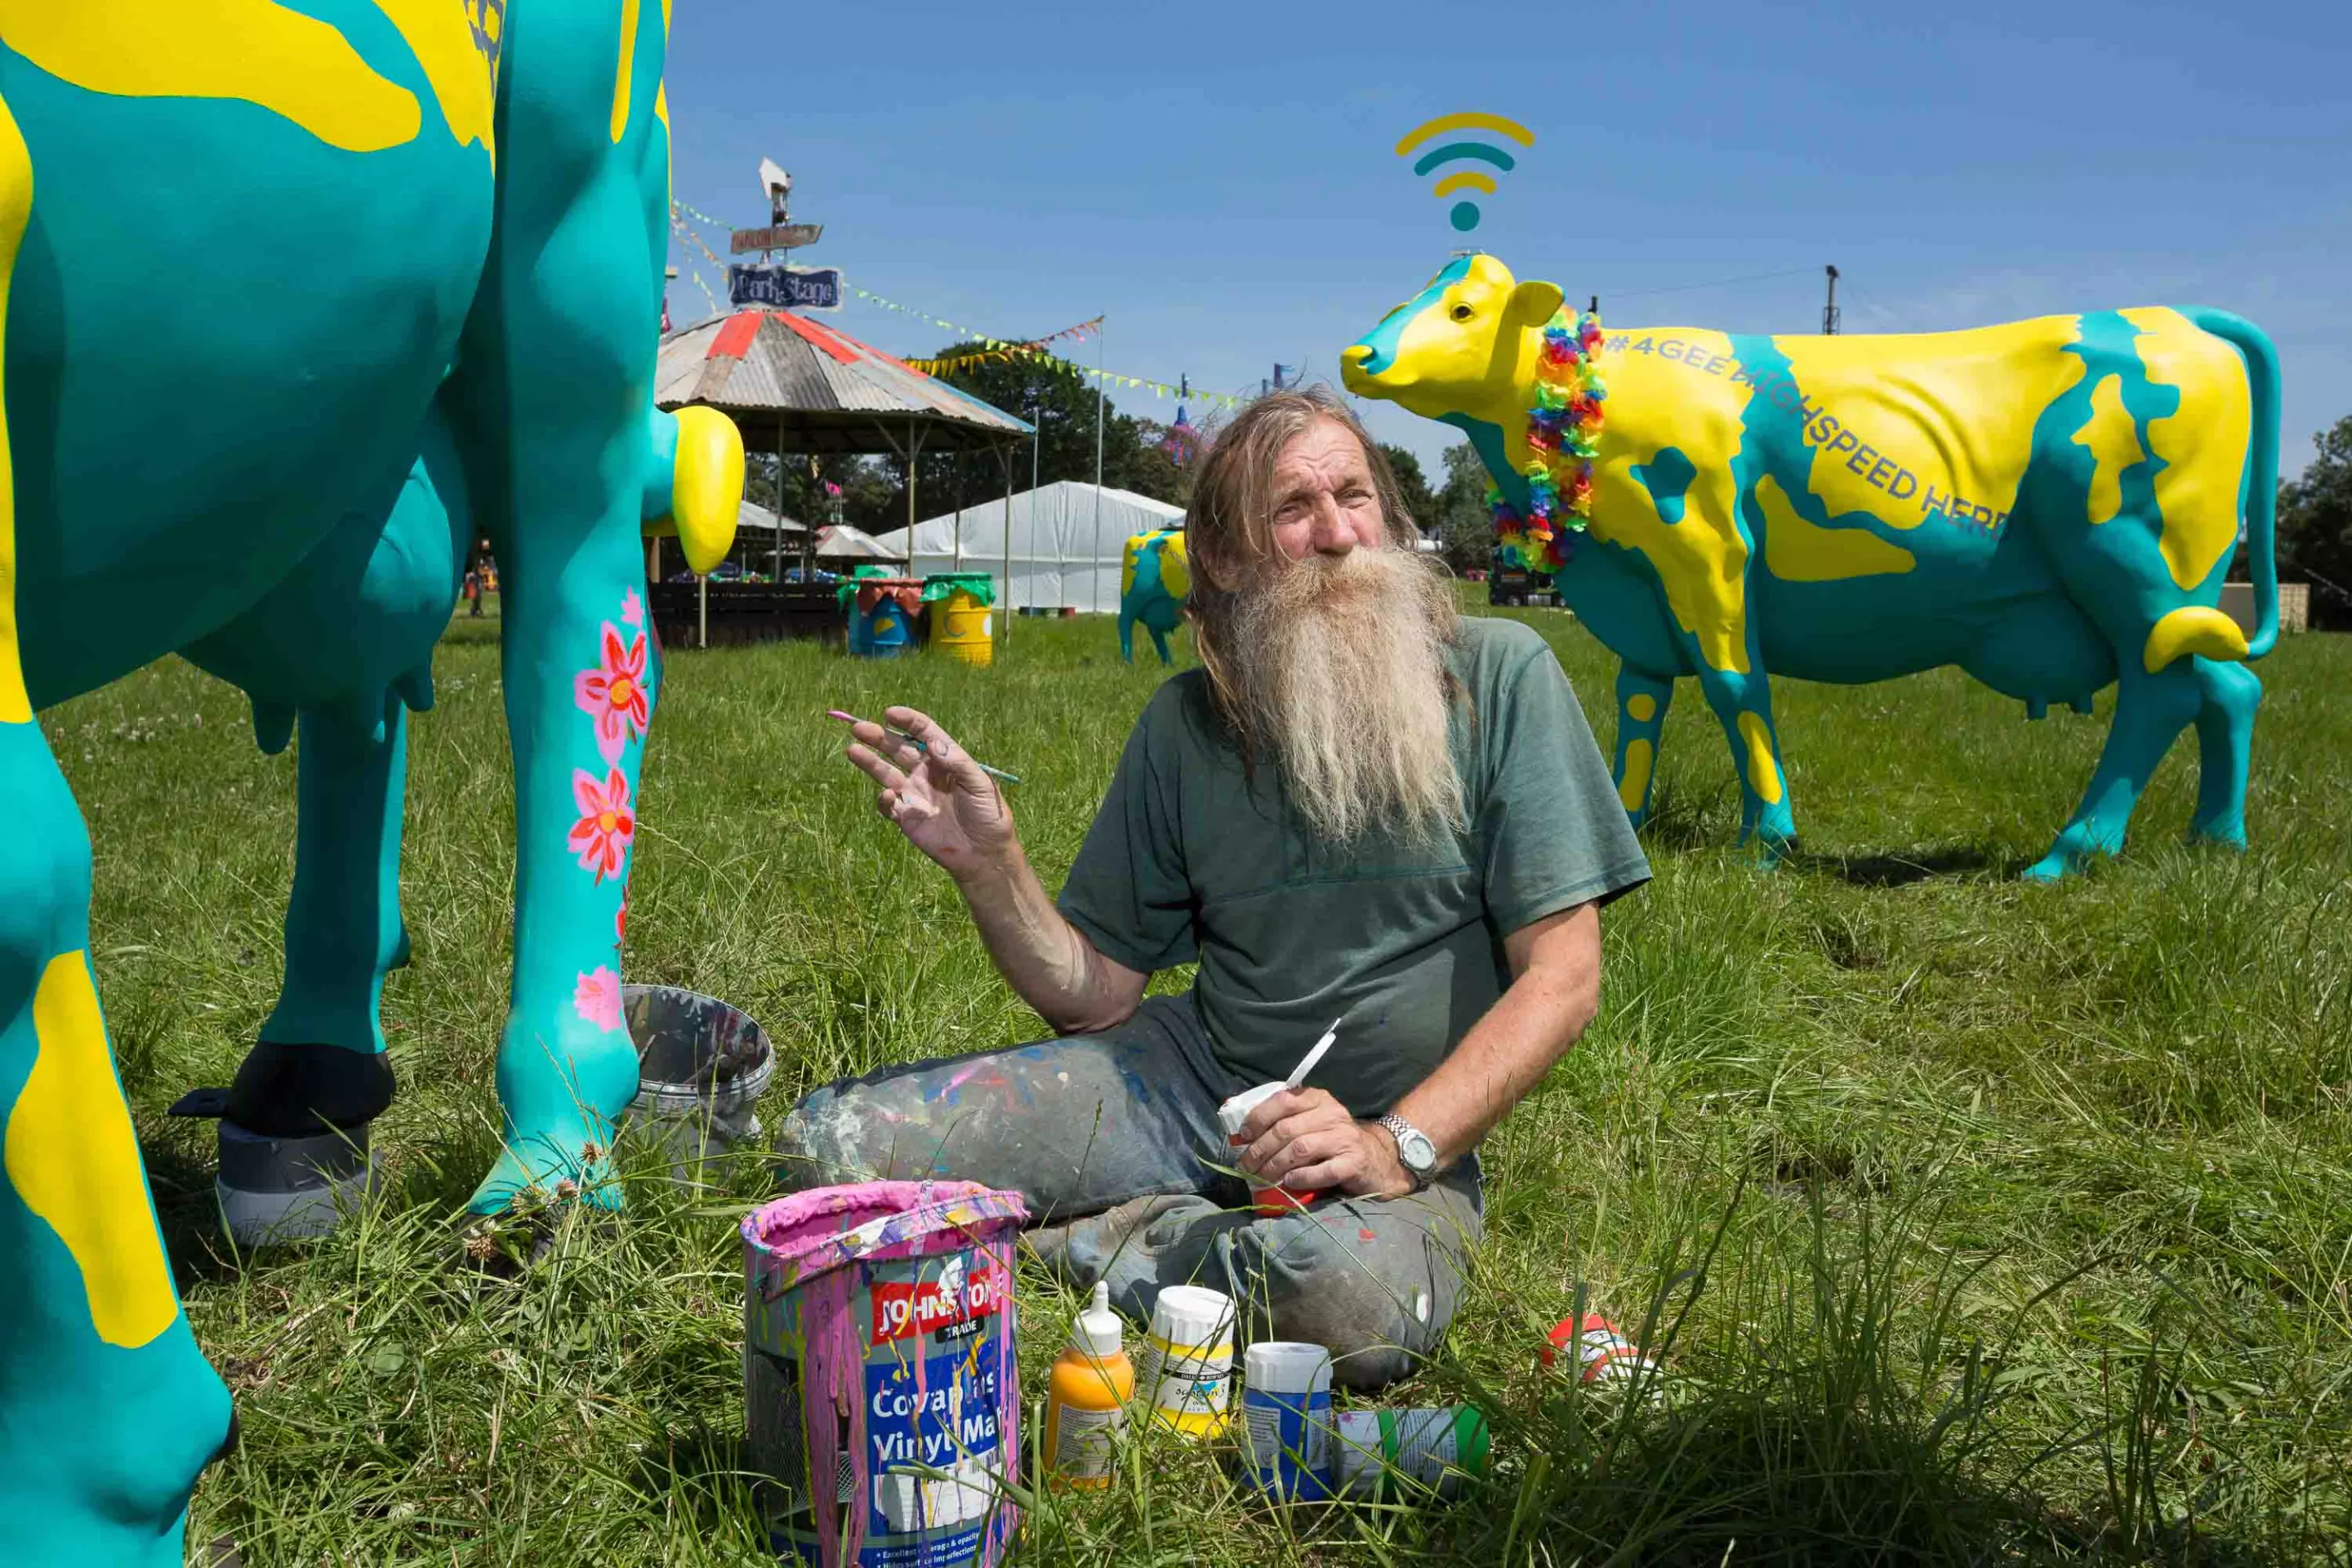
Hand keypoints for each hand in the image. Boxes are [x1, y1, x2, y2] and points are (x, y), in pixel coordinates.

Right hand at [843, 706, 1017, 878]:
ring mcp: (915, 794)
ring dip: (869, 762)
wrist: (984, 854)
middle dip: (879, 737)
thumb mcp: (980, 784)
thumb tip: (932, 741)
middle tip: (858, 728)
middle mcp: (926, 773)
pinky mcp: (907, 817)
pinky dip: (883, 799)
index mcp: (946, 759)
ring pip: (886, 773)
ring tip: (852, 750)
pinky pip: (888, 805)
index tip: (890, 713)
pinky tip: (889, 796)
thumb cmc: (989, 815)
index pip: (924, 733)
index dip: (907, 721)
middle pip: (898, 749)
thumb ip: (957, 762)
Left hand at [1234, 1087, 1413, 1200]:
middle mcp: (1332, 1114)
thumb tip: (1243, 1133)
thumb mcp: (1312, 1122)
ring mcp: (1345, 1138)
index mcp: (1318, 1099)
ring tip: (1261, 1178)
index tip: (1243, 1136)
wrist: (1377, 1160)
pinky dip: (1301, 1178)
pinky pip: (1322, 1171)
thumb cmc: (1333, 1142)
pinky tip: (1289, 1182)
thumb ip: (1286, 1120)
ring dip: (1274, 1166)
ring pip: (1300, 1149)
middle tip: (1246, 1166)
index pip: (1283, 1100)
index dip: (1259, 1118)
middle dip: (1260, 1149)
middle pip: (1286, 1129)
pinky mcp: (1354, 1163)